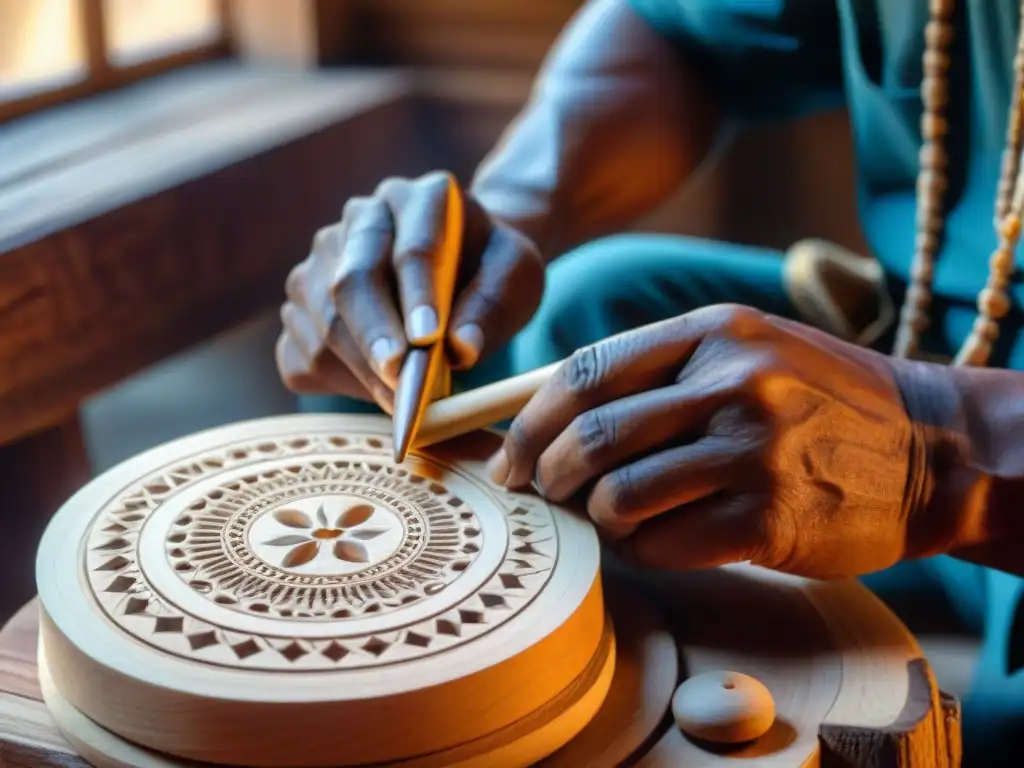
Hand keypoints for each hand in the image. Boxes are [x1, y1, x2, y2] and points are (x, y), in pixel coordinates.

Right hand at [276, 171, 544, 410]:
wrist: (463, 269)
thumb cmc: (491, 272)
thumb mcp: (517, 278)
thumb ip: (494, 306)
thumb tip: (462, 349)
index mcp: (421, 200)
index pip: (412, 247)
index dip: (417, 295)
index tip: (428, 338)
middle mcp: (363, 218)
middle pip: (351, 280)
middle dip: (374, 337)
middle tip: (400, 381)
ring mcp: (323, 258)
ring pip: (319, 319)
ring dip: (358, 369)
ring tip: (401, 401)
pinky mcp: (303, 301)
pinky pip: (299, 351)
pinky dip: (334, 381)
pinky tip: (375, 390)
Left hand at [488, 304, 936, 579]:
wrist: (928, 450)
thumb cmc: (818, 399)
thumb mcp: (746, 348)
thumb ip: (658, 368)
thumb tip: (552, 408)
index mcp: (713, 332)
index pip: (587, 373)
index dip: (532, 421)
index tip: (512, 455)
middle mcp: (732, 383)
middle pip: (593, 436)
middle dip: (547, 474)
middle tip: (540, 493)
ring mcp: (753, 451)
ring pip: (620, 496)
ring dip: (597, 517)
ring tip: (609, 517)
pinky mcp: (769, 518)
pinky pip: (663, 544)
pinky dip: (640, 549)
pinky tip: (654, 541)